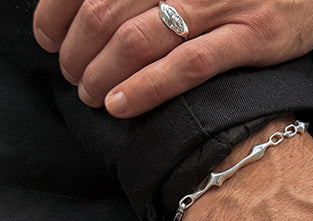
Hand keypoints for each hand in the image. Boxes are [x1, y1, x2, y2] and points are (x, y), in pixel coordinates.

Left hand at [33, 0, 312, 117]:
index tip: (48, 38)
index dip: (56, 10)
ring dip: (103, 74)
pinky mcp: (252, 37)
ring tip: (92, 96)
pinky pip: (188, 66)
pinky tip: (122, 106)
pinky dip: (148, 87)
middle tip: (74, 77)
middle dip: (78, 52)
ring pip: (140, 40)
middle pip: (107, 13)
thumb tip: (103, 15)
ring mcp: (222, 4)